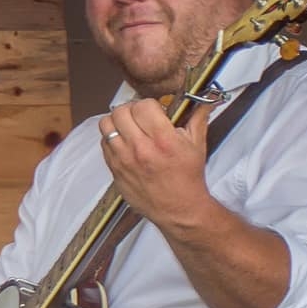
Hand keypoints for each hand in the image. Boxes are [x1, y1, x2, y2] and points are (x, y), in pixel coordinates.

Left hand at [99, 97, 214, 232]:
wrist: (177, 209)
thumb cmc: (188, 177)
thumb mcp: (197, 145)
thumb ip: (198, 117)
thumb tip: (202, 98)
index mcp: (162, 140)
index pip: (143, 105)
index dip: (149, 104)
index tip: (156, 111)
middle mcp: (140, 148)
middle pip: (120, 112)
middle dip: (132, 109)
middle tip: (140, 116)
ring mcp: (123, 160)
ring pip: (106, 125)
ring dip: (117, 121)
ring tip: (129, 126)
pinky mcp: (114, 170)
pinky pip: (103, 144)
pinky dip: (111, 137)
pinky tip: (124, 142)